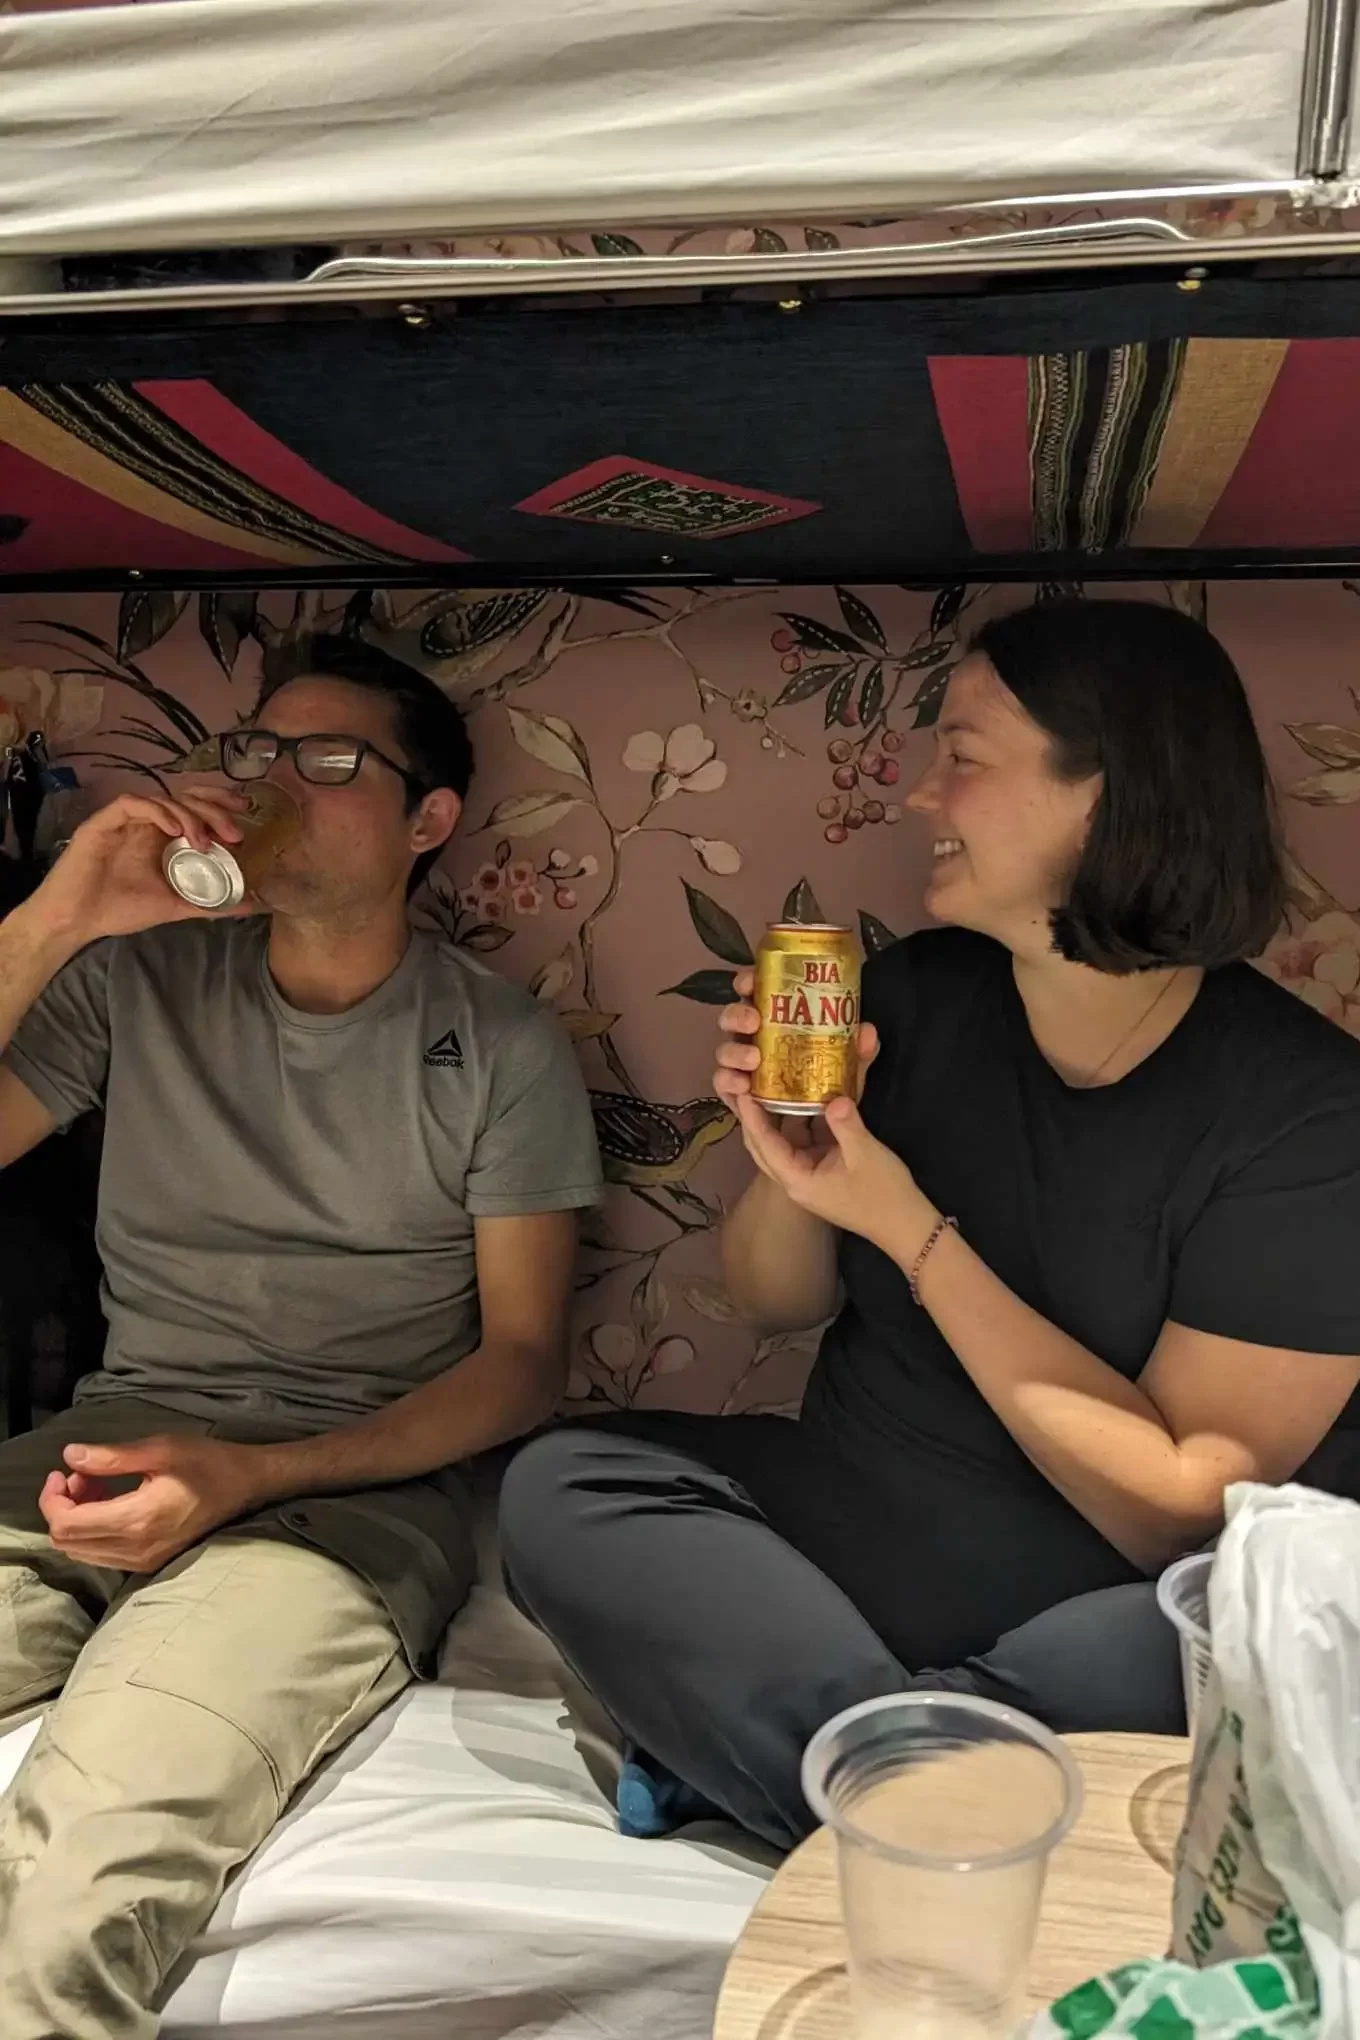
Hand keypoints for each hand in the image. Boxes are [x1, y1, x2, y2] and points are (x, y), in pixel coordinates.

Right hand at [30, 788, 250, 949]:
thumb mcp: (173, 906)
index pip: (193, 806)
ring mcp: (124, 821)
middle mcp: (145, 823)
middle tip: (233, 833)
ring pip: (162, 798)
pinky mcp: (103, 823)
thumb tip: (249, 906)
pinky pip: (132, 804)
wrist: (76, 921)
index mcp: (160, 836)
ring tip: (202, 840)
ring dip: (188, 814)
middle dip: (213, 809)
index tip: (243, 813)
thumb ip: (209, 903)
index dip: (218, 803)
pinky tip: (173, 828)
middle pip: (184, 798)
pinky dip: (156, 811)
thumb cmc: (118, 910)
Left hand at [38, 1433, 262, 1572]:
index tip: (62, 1471)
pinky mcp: (147, 1563)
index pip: (67, 1524)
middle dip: (62, 1508)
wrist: (245, 1486)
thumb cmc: (206, 1462)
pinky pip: (101, 1555)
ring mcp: (141, 1560)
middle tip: (80, 1475)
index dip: (52, 1499)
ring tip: (94, 1486)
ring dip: (76, 1519)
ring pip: (81, 1552)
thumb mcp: (160, 1449)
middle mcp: (135, 1548)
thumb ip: (111, 1456)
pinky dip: (92, 1531)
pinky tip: (109, 1503)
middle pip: (67, 1543)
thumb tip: (70, 1456)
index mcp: (136, 1519)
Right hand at [714, 965, 880, 1156]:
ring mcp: (744, 1070)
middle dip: (736, 1015)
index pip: (756, 994)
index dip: (749, 982)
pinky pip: (725, 1088)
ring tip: (753, 1059)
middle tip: (754, 1021)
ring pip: (725, 1053)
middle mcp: (755, 1042)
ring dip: (734, 1052)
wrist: (829, 1138)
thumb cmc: (834, 1093)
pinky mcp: (740, 1099)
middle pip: (732, 1020)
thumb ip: (858, 1055)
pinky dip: (728, 1084)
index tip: (752, 980)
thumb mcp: (850, 1073)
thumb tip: (866, 1031)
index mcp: (778, 1023)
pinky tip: (742, 1085)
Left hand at [734, 1090, 936, 1258]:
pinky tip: (803, 1105)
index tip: (743, 1090)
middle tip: (749, 1087)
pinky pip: (800, 1148)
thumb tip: (834, 1097)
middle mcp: (795, 1181)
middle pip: (763, 1148)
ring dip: (773, 1123)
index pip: (764, 1144)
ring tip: (770, 1091)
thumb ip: (845, 1123)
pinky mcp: (821, 1176)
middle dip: (754, 1119)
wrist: (904, 1225)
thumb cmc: (883, 1192)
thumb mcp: (865, 1153)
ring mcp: (808, 1180)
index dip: (752, 1116)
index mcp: (797, 1179)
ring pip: (780, 1147)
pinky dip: (798, 1127)